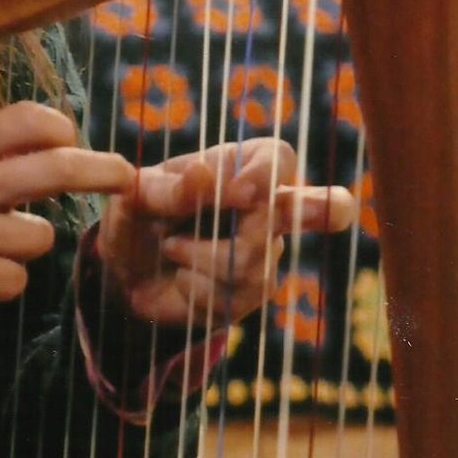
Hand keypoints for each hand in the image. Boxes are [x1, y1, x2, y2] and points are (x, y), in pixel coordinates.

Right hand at [0, 102, 133, 333]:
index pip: (29, 120)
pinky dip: (1, 283)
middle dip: (104, 171)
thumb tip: (32, 144)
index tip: (74, 143)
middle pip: (60, 167)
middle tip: (126, 177)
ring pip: (43, 236)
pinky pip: (18, 278)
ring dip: (26, 246)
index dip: (63, 130)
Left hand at [96, 138, 355, 329]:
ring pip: (253, 263)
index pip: (277, 160)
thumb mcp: (135, 197)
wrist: (125, 272)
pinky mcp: (252, 293)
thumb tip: (204, 174)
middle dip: (306, 213)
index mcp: (240, 166)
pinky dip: (194, 289)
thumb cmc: (136, 218)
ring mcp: (264, 251)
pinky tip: (181, 279)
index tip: (239, 191)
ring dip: (198, 258)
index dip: (266, 176)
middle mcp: (264, 206)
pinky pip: (232, 297)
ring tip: (171, 247)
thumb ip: (167, 189)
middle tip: (333, 209)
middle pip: (294, 212)